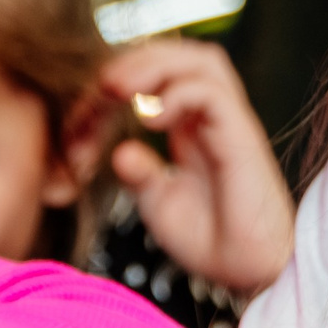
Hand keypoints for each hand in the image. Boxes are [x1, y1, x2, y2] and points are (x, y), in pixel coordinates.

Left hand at [101, 40, 294, 293]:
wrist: (246, 271)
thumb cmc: (208, 239)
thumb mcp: (159, 202)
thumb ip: (139, 173)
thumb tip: (118, 151)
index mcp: (189, 127)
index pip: (157, 77)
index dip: (117, 85)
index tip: (80, 116)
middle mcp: (211, 118)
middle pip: (182, 55)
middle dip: (136, 59)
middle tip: (99, 85)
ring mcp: (229, 125)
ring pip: (203, 62)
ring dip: (155, 65)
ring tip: (117, 89)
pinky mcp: (242, 140)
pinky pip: (214, 95)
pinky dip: (177, 95)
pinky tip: (149, 119)